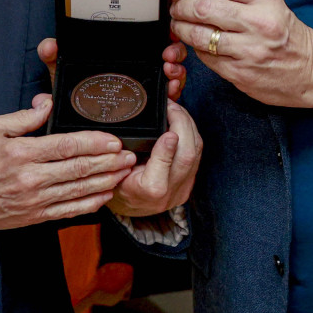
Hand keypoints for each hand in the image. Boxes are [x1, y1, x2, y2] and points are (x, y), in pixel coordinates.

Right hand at [0, 97, 136, 233]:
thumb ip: (23, 117)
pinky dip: (90, 203)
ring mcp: (35, 200)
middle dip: (109, 162)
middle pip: (79, 168)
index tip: (114, 139)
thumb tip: (48, 103)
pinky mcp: (35, 216)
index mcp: (21, 153)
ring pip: (79, 190)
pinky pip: (69, 210)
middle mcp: (31, 178)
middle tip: (129, 155)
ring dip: (106, 181)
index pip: (67, 146)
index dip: (95, 142)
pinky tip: (105, 195)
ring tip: (125, 171)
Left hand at [39, 37, 185, 102]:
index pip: (147, 41)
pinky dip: (175, 89)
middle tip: (168, 53)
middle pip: (166, 54)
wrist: (82, 136)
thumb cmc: (75, 99)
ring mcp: (149, 88)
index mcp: (122, 59)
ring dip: (176, 67)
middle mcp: (141, 71)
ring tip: (170, 68)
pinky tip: (171, 87)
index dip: (160, 34)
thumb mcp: (64, 77)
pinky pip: (170, 96)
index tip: (164, 30)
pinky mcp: (153, 108)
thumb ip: (54, 59)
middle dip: (173, 50)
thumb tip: (49, 45)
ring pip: (172, 73)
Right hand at [110, 100, 203, 216]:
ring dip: (189, 127)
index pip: (163, 168)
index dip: (167, 149)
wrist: (131, 206)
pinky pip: (197, 155)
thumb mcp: (115, 168)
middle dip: (183, 125)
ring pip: (196, 153)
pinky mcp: (190, 184)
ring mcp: (183, 188)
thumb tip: (140, 126)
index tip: (168, 132)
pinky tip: (183, 123)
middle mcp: (170, 192)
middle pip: (187, 156)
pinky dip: (191, 136)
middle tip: (172, 106)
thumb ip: (124, 152)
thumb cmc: (119, 184)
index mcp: (148, 191)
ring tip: (177, 110)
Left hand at [164, 0, 312, 107]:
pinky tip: (197, 45)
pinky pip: (205, 58)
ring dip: (180, 29)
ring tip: (178, 26)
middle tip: (174, 8)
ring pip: (198, 35)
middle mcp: (258, 22)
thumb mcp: (271, 4)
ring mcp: (249, 49)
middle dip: (179, 6)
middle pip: (202, 7)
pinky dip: (195, 49)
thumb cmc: (289, 35)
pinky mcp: (241, 72)